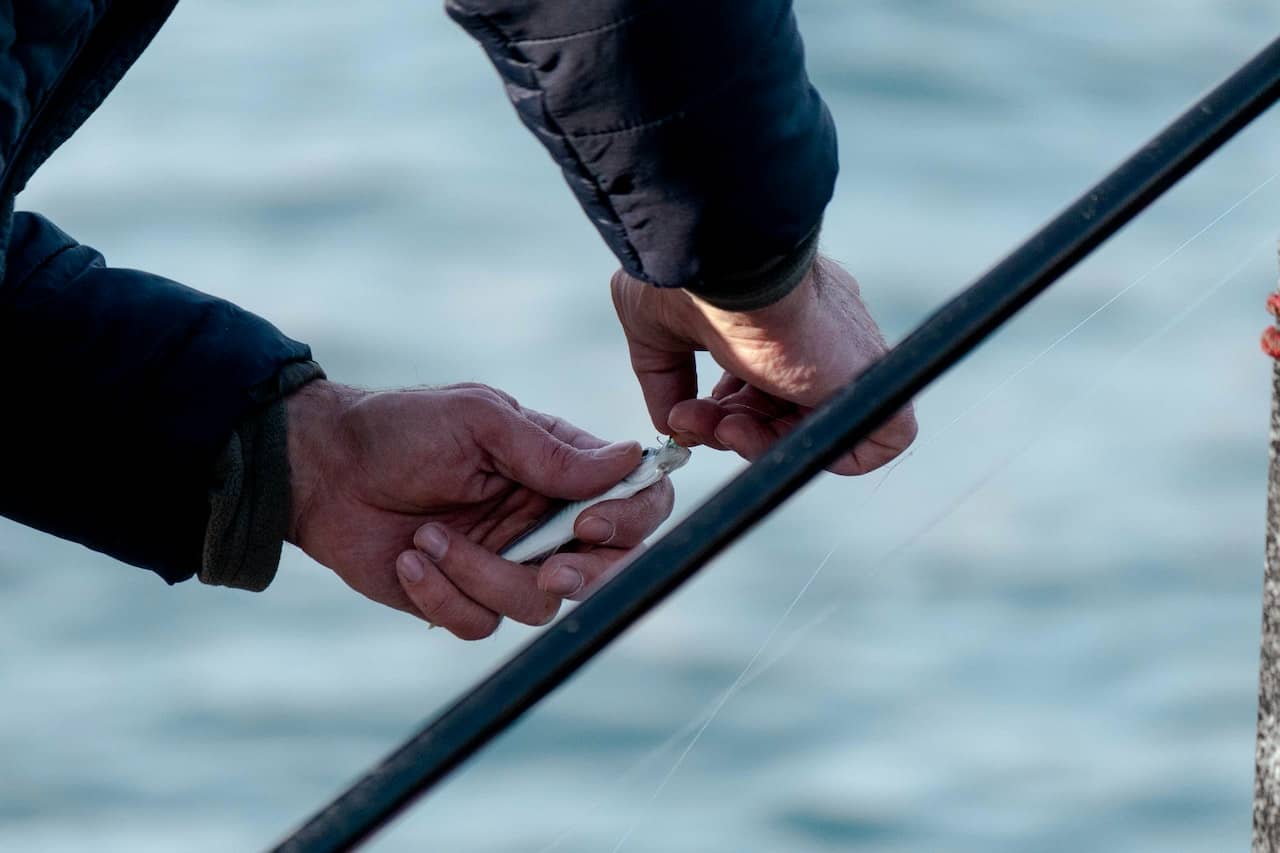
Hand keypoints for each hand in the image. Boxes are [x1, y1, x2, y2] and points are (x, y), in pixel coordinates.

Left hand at [285, 381, 673, 638]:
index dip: (631, 519)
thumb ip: (551, 451)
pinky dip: (443, 594)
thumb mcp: (479, 421)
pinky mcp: (464, 596)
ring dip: (483, 576)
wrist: (321, 472)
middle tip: (548, 568)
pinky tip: (409, 560)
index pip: (635, 498)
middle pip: (609, 567)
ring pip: (540, 604)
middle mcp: (544, 519)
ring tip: (429, 539)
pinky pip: (481, 623)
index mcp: (560, 468)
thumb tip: (630, 459)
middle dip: (586, 574)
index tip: (590, 523)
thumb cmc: (400, 429)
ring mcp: (506, 562)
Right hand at [612, 255, 916, 474]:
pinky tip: (755, 434)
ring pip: (815, 429)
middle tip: (694, 422)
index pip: (767, 380)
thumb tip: (673, 423)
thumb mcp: (656, 326)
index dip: (728, 407)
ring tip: (717, 426)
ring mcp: (847, 360)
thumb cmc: (689, 277)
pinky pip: (869, 445)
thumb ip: (665, 378)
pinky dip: (810, 456)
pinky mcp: (871, 385)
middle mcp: (821, 336)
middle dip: (733, 427)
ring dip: (755, 444)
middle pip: (786, 409)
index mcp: (784, 314)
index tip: (690, 409)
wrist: (725, 264)